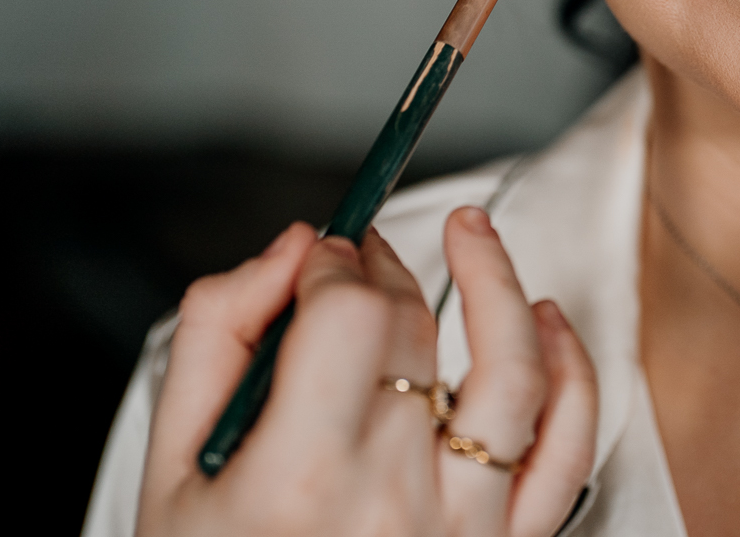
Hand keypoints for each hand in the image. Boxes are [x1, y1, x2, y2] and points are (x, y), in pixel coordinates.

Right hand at [138, 208, 596, 536]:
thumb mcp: (167, 467)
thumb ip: (218, 335)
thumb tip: (293, 248)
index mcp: (299, 478)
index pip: (348, 317)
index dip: (334, 263)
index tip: (319, 257)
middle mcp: (390, 502)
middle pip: (414, 334)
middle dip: (384, 270)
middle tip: (361, 255)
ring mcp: (461, 529)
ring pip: (512, 374)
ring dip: (500, 284)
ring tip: (472, 233)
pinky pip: (564, 451)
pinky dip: (571, 374)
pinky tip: (547, 321)